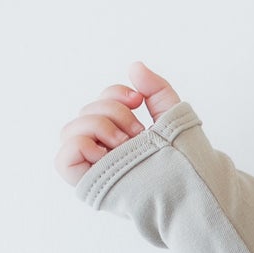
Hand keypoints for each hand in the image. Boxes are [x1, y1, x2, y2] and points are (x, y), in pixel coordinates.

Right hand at [52, 61, 181, 186]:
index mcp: (120, 134)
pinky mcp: (88, 182)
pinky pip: (62, 159)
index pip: (101, 101)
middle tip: (138, 131)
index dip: (116, 93)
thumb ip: (156, 89)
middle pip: (86, 112)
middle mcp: (103, 148)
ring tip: (126, 143)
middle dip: (113, 112)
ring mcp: (94, 165)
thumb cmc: (185, 159)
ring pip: (70, 129)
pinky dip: (81, 145)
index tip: (138, 100)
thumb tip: (134, 66)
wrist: (190, 186)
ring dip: (99, 126)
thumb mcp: (171, 116)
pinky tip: (107, 152)